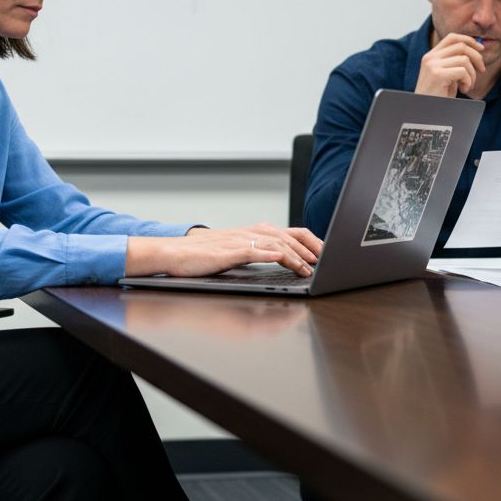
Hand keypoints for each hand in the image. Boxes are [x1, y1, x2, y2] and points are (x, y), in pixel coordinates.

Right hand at [127, 223, 323, 277]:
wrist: (175, 252)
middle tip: (325, 261)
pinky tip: (280, 260)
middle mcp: (249, 232)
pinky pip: (252, 250)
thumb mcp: (235, 251)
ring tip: (308, 268)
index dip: (311, 241)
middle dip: (310, 249)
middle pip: (288, 236)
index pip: (290, 232)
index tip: (325, 253)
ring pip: (274, 244)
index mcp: (253, 232)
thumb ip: (257, 251)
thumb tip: (279, 258)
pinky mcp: (228, 251)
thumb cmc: (203, 254)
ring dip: (294, 256)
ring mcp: (239, 241)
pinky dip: (269, 254)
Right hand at [416, 33, 484, 97]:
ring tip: (468, 86)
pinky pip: (463, 71)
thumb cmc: (438, 97)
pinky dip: (468, 81)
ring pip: (465, 60)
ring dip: (472, 74)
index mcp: (431, 56)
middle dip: (477, 58)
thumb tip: (477, 49)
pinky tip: (463, 90)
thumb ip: (455, 62)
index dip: (469, 40)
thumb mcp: (447, 75)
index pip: (452, 38)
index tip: (481, 50)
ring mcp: (432, 65)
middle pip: (461, 46)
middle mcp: (430, 58)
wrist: (425, 114)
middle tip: (482, 70)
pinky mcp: (438, 75)